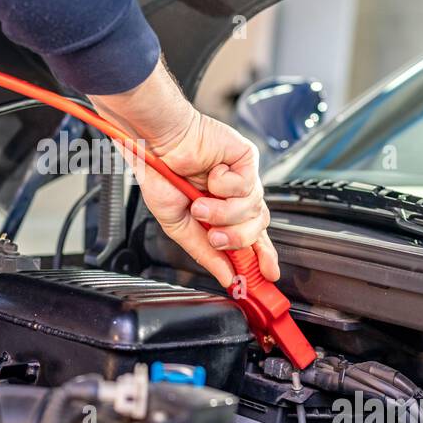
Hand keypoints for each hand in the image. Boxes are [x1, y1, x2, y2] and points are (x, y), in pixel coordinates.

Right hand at [89, 60, 279, 288]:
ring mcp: (243, 178)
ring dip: (224, 212)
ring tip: (201, 203)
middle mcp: (235, 196)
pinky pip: (248, 186)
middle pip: (258, 229)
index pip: (251, 240)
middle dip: (237, 238)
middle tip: (214, 235)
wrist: (156, 144)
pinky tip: (211, 173)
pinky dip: (224, 185)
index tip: (266, 276)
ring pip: (254, 210)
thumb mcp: (178, 225)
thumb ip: (204, 252)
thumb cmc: (160, 175)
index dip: (261, 258)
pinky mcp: (246, 159)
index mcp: (221, 213)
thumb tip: (227, 277)